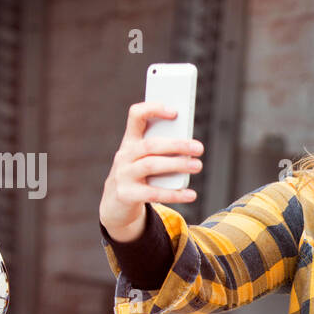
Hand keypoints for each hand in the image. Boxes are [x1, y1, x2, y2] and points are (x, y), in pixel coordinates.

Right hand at [100, 102, 204, 242]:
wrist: (115, 205)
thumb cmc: (138, 176)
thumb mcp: (144, 160)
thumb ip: (161, 151)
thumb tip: (190, 147)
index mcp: (130, 141)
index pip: (136, 116)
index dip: (153, 109)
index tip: (175, 111)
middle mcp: (124, 155)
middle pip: (150, 144)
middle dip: (176, 144)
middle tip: (198, 147)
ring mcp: (123, 175)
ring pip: (151, 165)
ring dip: (177, 164)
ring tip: (197, 165)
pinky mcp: (126, 195)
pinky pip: (153, 193)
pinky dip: (174, 194)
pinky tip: (191, 194)